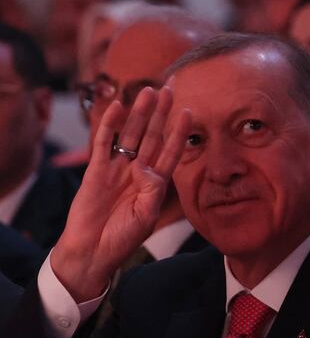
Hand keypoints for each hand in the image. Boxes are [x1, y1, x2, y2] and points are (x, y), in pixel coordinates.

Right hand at [51, 85, 190, 301]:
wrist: (92, 251)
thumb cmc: (123, 238)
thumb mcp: (146, 216)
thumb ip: (152, 191)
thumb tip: (147, 167)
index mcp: (154, 183)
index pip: (170, 150)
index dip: (179, 131)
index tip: (190, 111)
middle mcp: (137, 171)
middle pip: (152, 135)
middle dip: (161, 112)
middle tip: (169, 87)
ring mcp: (117, 168)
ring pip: (130, 133)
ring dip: (139, 112)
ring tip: (148, 90)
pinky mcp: (96, 170)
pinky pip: (104, 142)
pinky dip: (110, 124)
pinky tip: (118, 106)